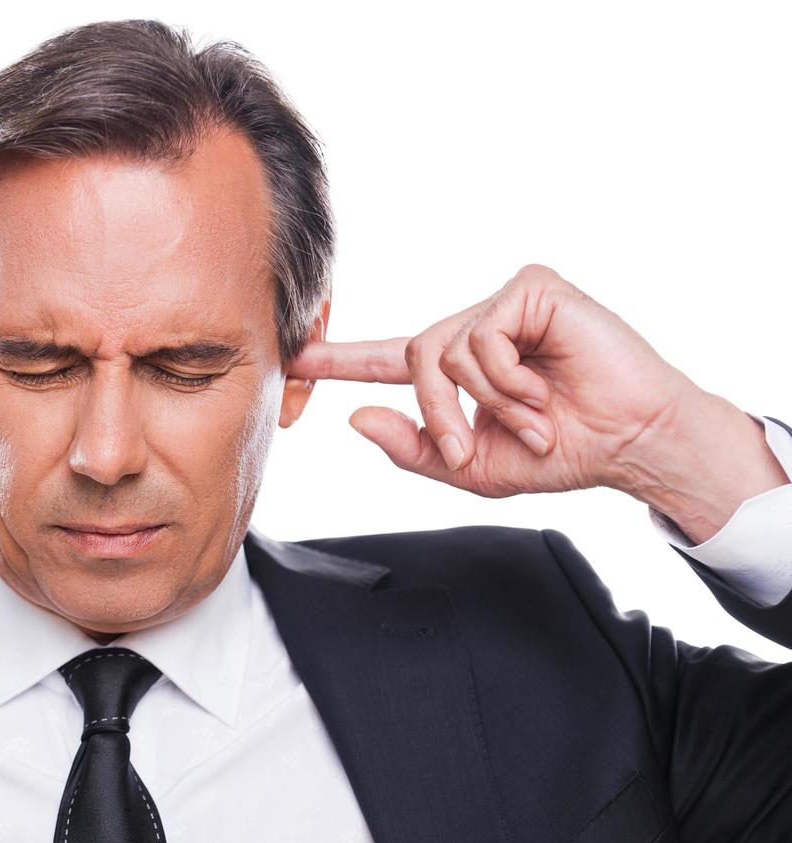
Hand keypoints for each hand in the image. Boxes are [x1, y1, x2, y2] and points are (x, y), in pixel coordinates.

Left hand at [288, 263, 712, 498]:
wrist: (631, 444)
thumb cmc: (564, 453)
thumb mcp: (472, 468)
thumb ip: (414, 448)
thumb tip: (357, 420)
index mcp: (459, 370)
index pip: (387, 360)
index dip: (341, 359)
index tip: (295, 356)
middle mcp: (476, 329)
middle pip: (413, 360)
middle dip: (439, 415)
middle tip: (472, 449)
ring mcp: (503, 305)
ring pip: (443, 350)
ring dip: (484, 403)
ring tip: (533, 418)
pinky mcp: (531, 290)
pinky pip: (481, 337)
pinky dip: (507, 379)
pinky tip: (544, 389)